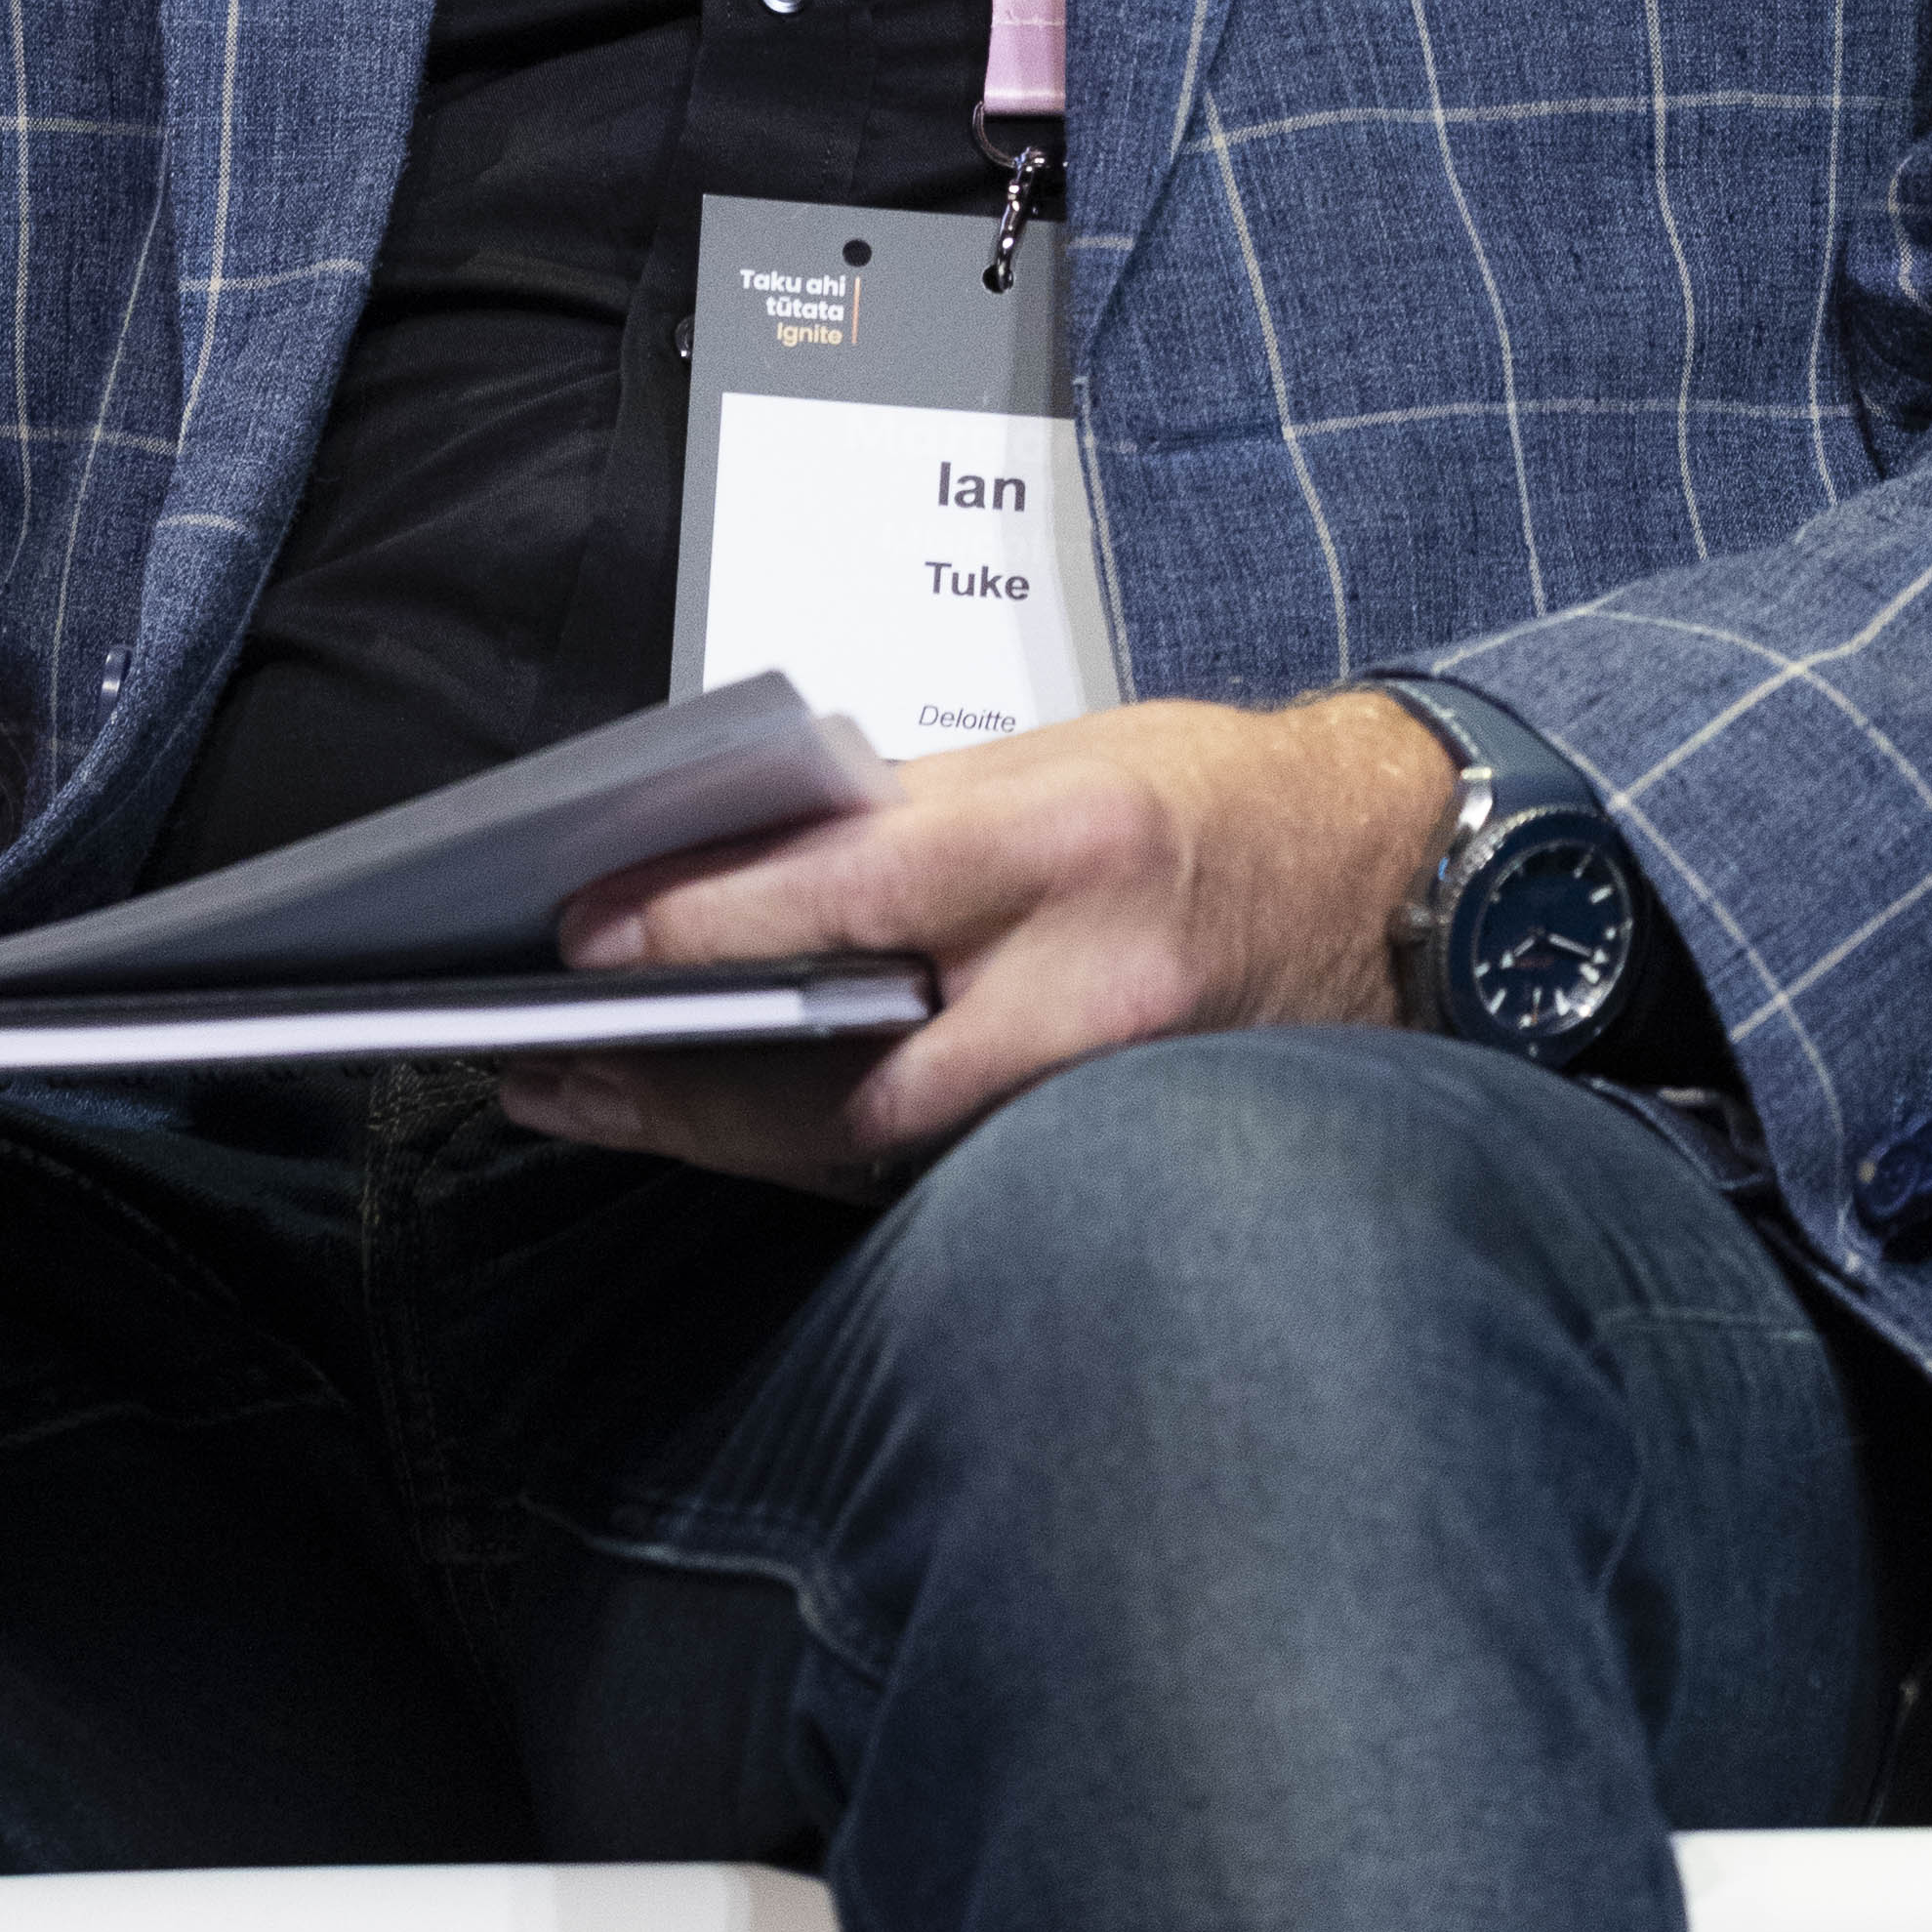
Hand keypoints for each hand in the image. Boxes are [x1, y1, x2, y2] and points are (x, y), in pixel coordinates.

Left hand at [496, 685, 1460, 1189]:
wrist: (1389, 885)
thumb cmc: (1208, 798)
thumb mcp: (1061, 759)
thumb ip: (907, 813)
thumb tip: (736, 857)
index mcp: (1065, 840)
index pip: (847, 891)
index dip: (704, 922)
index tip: (584, 932)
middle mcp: (1086, 981)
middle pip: (840, 1062)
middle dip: (678, 1073)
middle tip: (542, 1059)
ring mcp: (1100, 1092)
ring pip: (865, 1142)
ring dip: (717, 1127)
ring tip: (590, 1099)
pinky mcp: (1099, 1154)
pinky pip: (923, 1172)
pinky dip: (809, 1152)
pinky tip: (718, 1131)